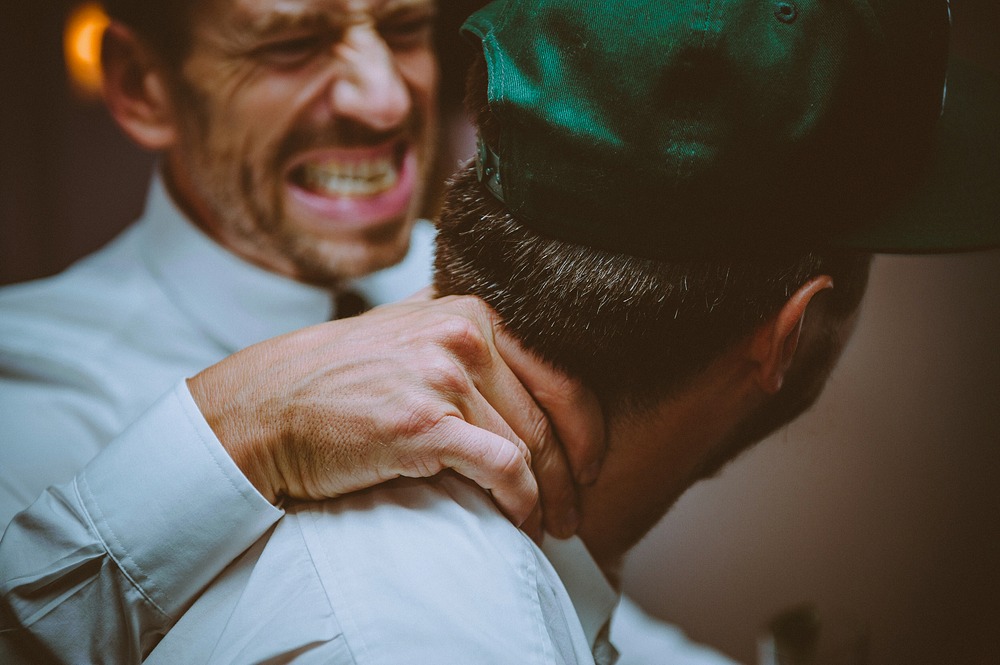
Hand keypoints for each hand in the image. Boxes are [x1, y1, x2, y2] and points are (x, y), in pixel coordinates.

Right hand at [187, 291, 605, 538]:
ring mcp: (444, 377)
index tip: (590, 460)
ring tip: (552, 524)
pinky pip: (503, 469)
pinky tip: (522, 520)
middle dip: (574, 471)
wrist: (271, 404)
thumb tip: (522, 361)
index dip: (587, 424)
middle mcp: (465, 335)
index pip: (559, 371)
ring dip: (550, 497)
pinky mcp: (425, 423)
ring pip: (531, 447)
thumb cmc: (340, 375)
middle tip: (577, 507)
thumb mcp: (409, 329)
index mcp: (471, 310)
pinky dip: (522, 503)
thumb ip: (464, 332)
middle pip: (550, 415)